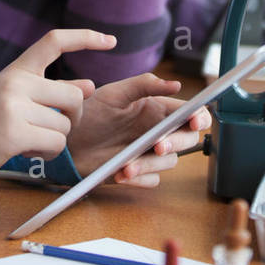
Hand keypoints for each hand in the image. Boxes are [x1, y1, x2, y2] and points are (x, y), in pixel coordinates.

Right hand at [0, 29, 115, 175]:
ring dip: (54, 139)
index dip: (85, 38)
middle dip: (73, 118)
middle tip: (54, 127)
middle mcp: (16, 82)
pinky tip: (26, 150)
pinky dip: (47, 152)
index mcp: (17, 70)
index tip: (111, 41)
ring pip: (65, 125)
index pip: (54, 41)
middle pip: (73, 97)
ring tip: (28, 140)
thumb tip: (90, 86)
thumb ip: (50, 91)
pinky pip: (55, 144)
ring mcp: (14, 107)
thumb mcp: (16, 98)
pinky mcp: (15, 133)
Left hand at [67, 73, 211, 187]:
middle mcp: (157, 131)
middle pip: (186, 140)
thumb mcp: (113, 93)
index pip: (191, 113)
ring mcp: (148, 153)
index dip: (199, 118)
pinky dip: (139, 178)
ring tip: (126, 166)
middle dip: (176, 143)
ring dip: (150, 164)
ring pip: (169, 162)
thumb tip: (175, 84)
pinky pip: (151, 180)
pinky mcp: (137, 173)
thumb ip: (144, 85)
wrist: (65, 140)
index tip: (194, 122)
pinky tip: (120, 174)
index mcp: (157, 109)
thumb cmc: (89, 112)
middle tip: (158, 146)